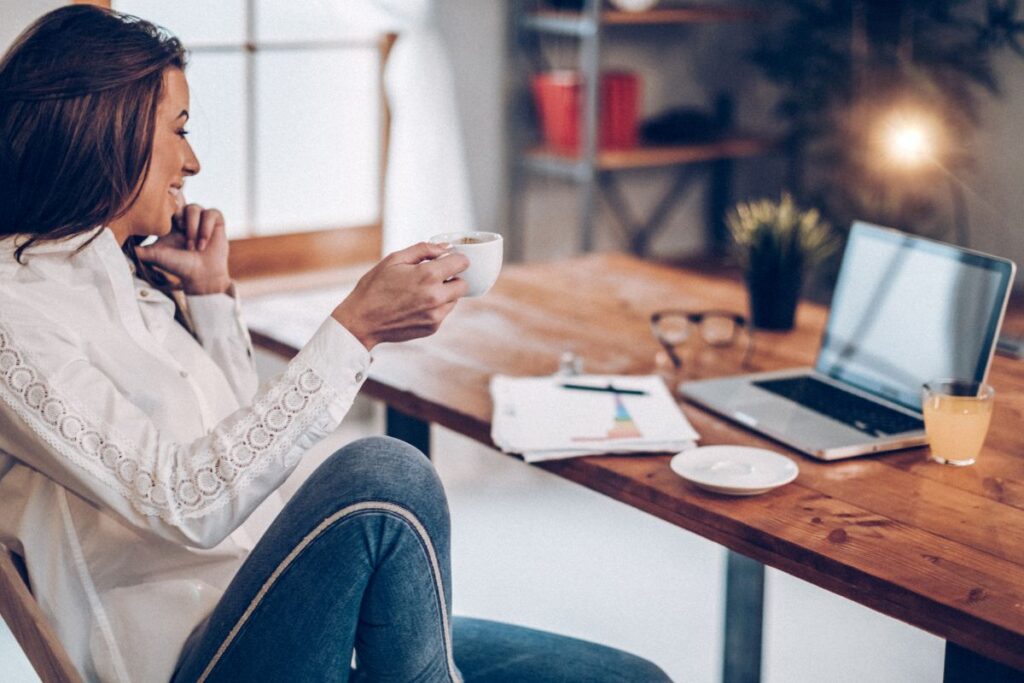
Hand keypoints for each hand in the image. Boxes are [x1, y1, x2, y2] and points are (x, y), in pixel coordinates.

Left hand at [136, 203, 231, 294]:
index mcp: (171, 223)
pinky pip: (211, 213)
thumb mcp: (155, 255)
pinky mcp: (216, 222)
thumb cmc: (179, 267)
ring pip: (195, 208)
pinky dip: (206, 228)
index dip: (167, 206)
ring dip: (193, 228)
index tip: (167, 219)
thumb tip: (116, 246)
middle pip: (181, 200)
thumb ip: (139, 249)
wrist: (201, 276)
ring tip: (193, 246)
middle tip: (180, 230)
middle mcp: (186, 219)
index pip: (168, 203)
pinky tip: (203, 243)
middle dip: (180, 215)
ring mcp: (202, 220)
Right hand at [332, 242, 469, 349]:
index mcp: (428, 275)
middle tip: (436, 277)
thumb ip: (424, 249)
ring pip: (455, 300)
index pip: (462, 263)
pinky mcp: (433, 328)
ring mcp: (436, 315)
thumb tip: (445, 247)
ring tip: (421, 292)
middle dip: (453, 278)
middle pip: (463, 284)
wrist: (361, 320)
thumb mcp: (395, 259)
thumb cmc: (375, 287)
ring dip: (445, 294)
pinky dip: (436, 307)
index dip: (456, 259)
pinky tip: (416, 305)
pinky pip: (443, 313)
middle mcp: (436, 297)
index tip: (449, 260)